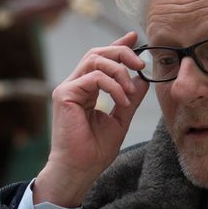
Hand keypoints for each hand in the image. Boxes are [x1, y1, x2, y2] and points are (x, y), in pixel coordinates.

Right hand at [33, 32, 149, 206]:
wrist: (79, 170)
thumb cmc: (94, 151)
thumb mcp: (120, 119)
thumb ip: (130, 98)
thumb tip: (142, 79)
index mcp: (86, 89)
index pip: (102, 58)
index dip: (119, 45)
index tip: (136, 38)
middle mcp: (75, 85)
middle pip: (98, 52)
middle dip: (122, 52)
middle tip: (141, 63)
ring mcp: (68, 88)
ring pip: (95, 59)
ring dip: (119, 70)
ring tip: (130, 89)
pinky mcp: (65, 94)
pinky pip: (94, 77)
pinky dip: (113, 86)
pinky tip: (122, 100)